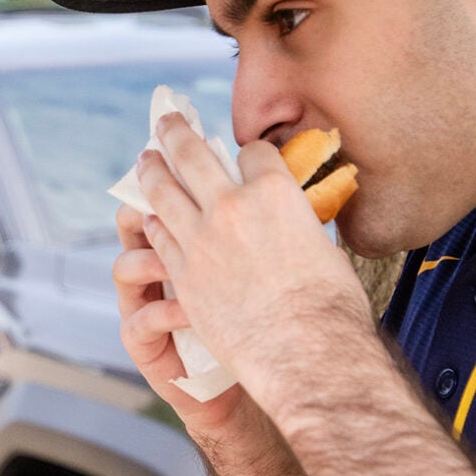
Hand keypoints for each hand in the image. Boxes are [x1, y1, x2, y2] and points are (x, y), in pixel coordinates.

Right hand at [112, 200, 256, 441]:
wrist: (246, 390)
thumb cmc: (260, 325)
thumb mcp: (255, 270)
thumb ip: (249, 235)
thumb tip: (274, 187)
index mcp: (183, 247)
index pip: (167, 202)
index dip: (172, 177)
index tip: (190, 161)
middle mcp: (157, 272)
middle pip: (132, 222)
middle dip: (142, 201)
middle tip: (159, 186)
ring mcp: (145, 306)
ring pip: (125, 267)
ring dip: (151, 258)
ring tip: (177, 261)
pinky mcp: (144, 344)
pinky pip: (142, 319)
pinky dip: (165, 313)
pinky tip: (189, 315)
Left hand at [129, 116, 374, 424]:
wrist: (305, 354)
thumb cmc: (330, 307)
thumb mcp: (323, 247)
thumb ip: (297, 226)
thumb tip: (294, 226)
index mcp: (276, 192)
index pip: (252, 153)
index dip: (249, 153)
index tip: (244, 156)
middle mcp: (233, 205)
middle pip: (193, 154)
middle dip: (177, 132)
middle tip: (167, 121)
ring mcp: (202, 239)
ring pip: (164, 190)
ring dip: (151, 169)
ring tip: (145, 158)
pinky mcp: (184, 273)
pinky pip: (160, 235)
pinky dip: (154, 221)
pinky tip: (150, 215)